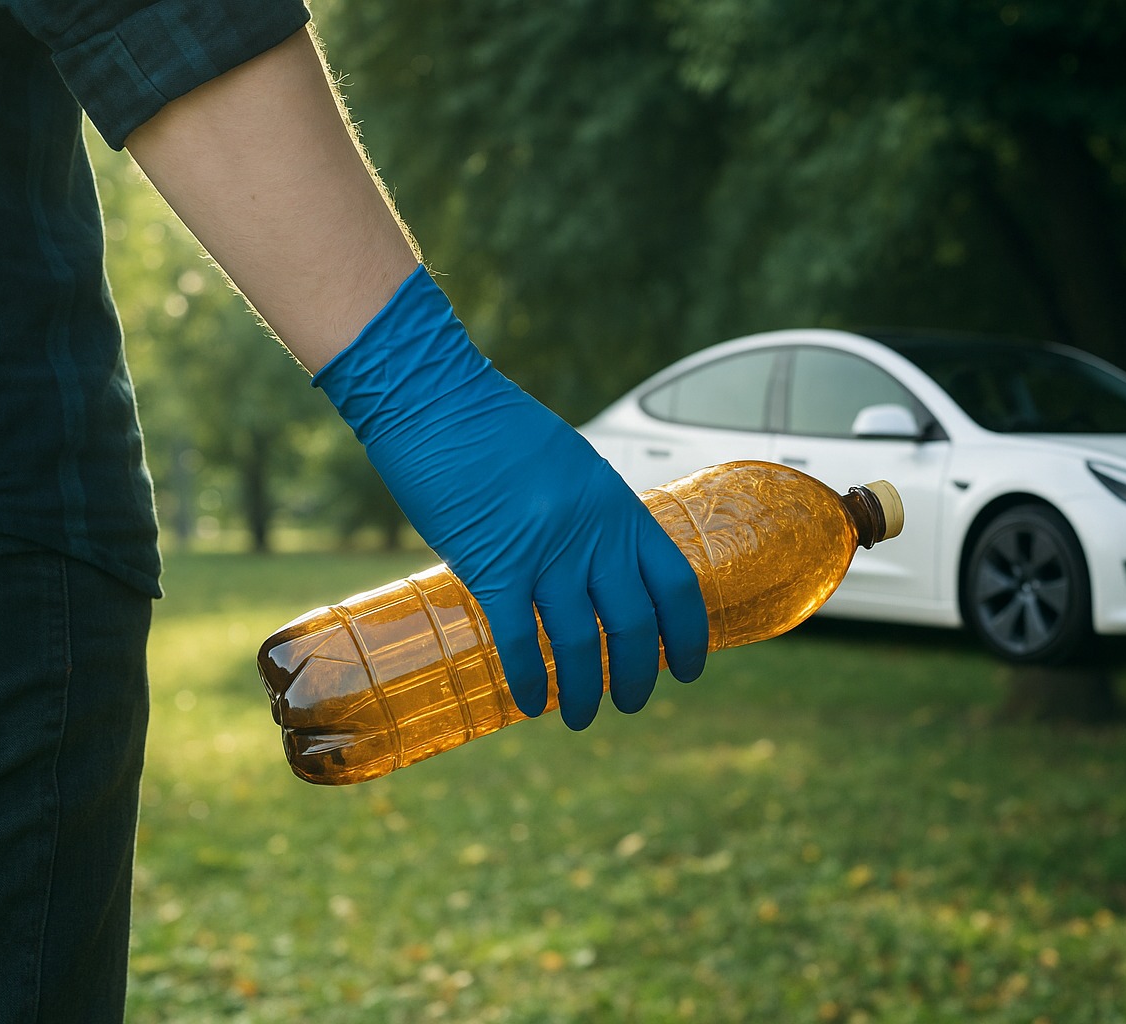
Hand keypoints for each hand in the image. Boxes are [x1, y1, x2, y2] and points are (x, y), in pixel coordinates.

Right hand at [314, 267, 707, 728]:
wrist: (437, 397)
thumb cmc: (495, 424)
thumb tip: (600, 560)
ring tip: (580, 716)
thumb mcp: (570, 464)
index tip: (689, 666)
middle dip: (638, 675)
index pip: (675, 584)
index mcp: (618, 507)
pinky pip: (520, 640)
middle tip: (632, 701)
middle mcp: (592, 536)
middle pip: (634, 625)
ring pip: (582, 644)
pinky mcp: (491, 566)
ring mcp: (545, 554)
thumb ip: (592, 515)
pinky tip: (531, 702)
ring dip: (584, 690)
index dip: (689, 633)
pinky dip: (529, 679)